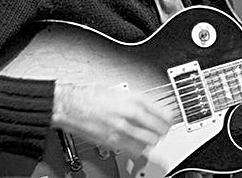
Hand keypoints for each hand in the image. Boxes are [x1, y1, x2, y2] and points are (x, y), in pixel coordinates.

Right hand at [51, 81, 173, 158]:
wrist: (71, 105)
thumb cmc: (90, 96)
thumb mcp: (119, 91)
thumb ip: (136, 101)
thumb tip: (150, 108)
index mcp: (133, 99)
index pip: (162, 113)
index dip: (170, 119)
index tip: (170, 120)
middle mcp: (130, 115)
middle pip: (158, 130)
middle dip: (163, 131)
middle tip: (163, 131)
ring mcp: (122, 130)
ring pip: (149, 142)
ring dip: (152, 141)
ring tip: (151, 138)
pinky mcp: (113, 142)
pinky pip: (134, 150)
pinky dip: (139, 148)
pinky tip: (137, 144)